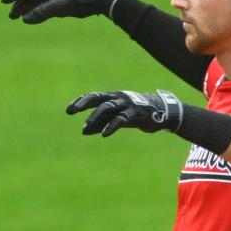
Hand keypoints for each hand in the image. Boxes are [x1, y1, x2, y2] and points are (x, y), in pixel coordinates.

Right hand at [1, 0, 125, 23]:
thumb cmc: (83, 1)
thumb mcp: (62, 7)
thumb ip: (43, 12)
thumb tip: (25, 19)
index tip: (3, 2)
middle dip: (20, 5)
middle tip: (12, 16)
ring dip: (29, 7)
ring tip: (21, 16)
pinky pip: (48, 2)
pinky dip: (40, 8)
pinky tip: (39, 14)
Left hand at [66, 90, 183, 136]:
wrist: (161, 112)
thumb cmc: (134, 114)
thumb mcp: (116, 117)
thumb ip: (100, 123)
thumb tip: (83, 131)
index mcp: (112, 97)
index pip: (93, 96)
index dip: (80, 101)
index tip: (69, 110)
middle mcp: (118, 98)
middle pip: (98, 98)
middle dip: (84, 103)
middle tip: (72, 111)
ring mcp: (127, 104)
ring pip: (108, 107)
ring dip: (95, 116)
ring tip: (85, 127)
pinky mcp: (136, 114)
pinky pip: (121, 119)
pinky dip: (112, 126)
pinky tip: (104, 134)